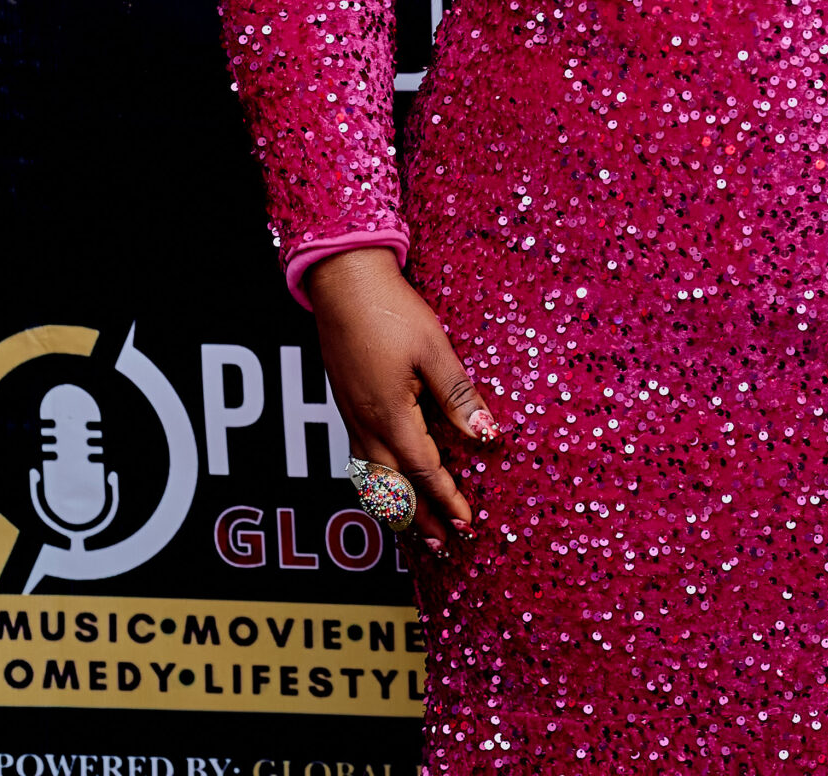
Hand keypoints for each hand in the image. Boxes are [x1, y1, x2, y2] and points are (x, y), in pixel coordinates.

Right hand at [306, 246, 499, 552]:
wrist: (342, 282)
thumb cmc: (390, 310)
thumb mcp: (435, 350)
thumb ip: (458, 396)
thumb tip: (486, 436)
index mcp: (391, 416)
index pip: (426, 471)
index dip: (448, 499)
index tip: (467, 523)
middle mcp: (366, 424)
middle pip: (394, 487)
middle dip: (418, 518)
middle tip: (441, 545)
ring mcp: (351, 415)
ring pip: (371, 477)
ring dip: (394, 505)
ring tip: (411, 527)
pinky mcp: (345, 402)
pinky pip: (359, 458)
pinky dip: (375, 482)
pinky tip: (385, 480)